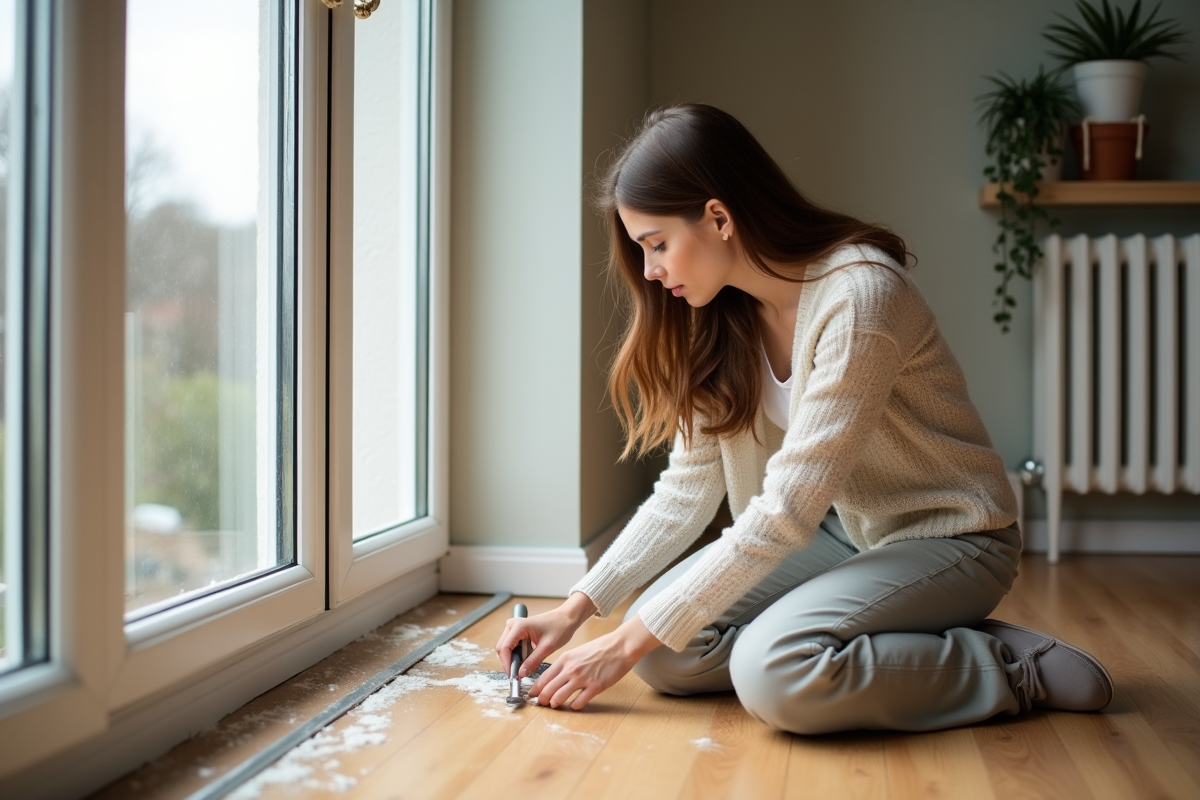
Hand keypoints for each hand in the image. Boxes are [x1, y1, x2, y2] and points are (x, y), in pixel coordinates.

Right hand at [496, 592, 596, 677]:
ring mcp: (514, 627)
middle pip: (502, 649)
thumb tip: (520, 674)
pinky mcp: (518, 631)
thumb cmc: (559, 628)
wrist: (567, 618)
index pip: (505, 648)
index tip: (513, 677)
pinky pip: (512, 646)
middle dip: (509, 663)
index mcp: (518, 626)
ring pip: (506, 648)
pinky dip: (518, 655)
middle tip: (519, 675)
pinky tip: (528, 659)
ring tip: (526, 667)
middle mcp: (512, 625)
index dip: (507, 664)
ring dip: (514, 659)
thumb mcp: (547, 648)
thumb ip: (532, 661)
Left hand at [528, 615, 661, 709]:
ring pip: (559, 697)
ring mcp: (583, 679)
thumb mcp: (578, 651)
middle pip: (548, 689)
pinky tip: (574, 705)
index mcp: (565, 659)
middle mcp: (571, 669)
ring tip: (555, 705)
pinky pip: (579, 702)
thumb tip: (555, 677)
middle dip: (542, 699)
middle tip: (541, 704)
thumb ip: (566, 664)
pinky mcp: (595, 687)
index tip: (532, 694)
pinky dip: (574, 706)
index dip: (535, 688)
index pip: (544, 677)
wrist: (620, 646)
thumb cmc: (601, 648)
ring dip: (555, 703)